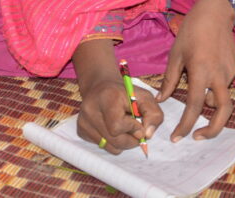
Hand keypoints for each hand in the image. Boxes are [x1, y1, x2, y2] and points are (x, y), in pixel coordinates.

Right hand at [72, 38, 161, 154]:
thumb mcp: (145, 97)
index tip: (138, 121)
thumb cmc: (126, 93)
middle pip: (115, 140)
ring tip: (124, 127)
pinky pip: (103, 147)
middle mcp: (90, 109)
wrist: (102, 87)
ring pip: (110, 148)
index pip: (117, 126)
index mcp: (107, 97)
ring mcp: (83, 121)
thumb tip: (146, 135)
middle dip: (131, 139)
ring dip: (123, 142)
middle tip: (136, 130)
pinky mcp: (81, 130)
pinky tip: (112, 128)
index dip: (133, 128)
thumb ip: (153, 114)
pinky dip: (112, 142)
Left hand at [158, 0, 234, 141]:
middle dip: (213, 129)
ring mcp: (230, 72)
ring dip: (210, 103)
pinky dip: (214, 88)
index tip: (177, 137)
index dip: (185, 125)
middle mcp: (219, 75)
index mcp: (201, 72)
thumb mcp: (175, 54)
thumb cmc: (191, 31)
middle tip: (199, 137)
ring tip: (197, 95)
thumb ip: (170, 80)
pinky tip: (206, 75)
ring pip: (222, 98)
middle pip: (223, 112)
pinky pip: (224, 85)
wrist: (215, 13)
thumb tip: (162, 99)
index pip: (194, 106)